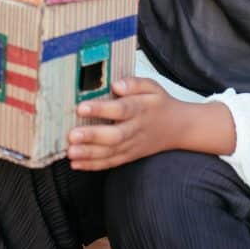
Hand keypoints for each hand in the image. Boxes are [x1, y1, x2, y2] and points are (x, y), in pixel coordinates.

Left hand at [67, 77, 185, 170]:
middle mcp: (136, 129)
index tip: (81, 107)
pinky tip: (76, 164)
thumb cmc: (158, 103)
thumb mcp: (151, 86)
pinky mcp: (129, 156)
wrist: (179, 127)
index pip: (121, 109)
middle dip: (92, 137)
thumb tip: (117, 84)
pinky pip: (111, 163)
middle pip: (114, 135)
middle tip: (72, 135)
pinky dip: (93, 165)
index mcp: (141, 108)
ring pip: (111, 153)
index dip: (101, 109)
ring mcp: (133, 145)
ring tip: (70, 153)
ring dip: (89, 154)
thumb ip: (134, 83)